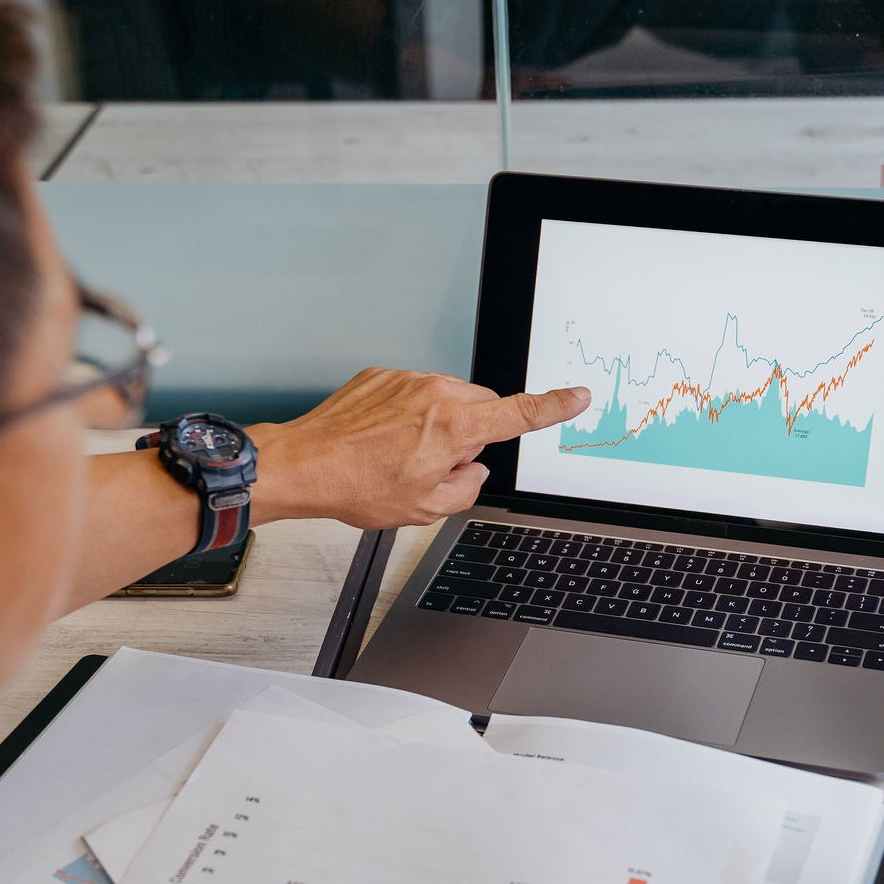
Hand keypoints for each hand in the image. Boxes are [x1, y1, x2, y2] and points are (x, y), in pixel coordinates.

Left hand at [251, 369, 589, 528]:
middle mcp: (436, 394)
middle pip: (480, 408)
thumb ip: (467, 488)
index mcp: (457, 427)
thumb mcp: (427, 508)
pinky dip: (406, 414)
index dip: (554, 407)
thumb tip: (473, 470)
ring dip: (435, 424)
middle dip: (469, 434)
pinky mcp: (382, 375)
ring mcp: (407, 380)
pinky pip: (412, 392)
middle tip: (434, 465)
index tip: (576, 395)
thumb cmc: (359, 487)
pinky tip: (380, 440)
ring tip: (397, 454)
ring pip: (445, 400)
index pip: (520, 414)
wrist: (306, 465)